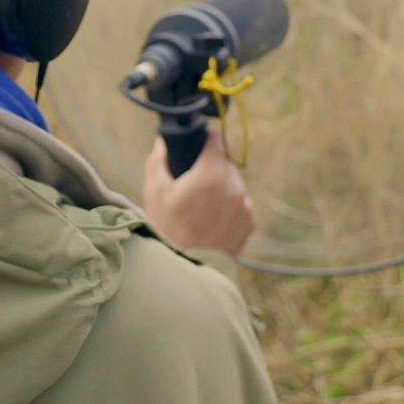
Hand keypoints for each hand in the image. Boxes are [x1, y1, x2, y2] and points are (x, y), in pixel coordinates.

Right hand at [142, 127, 253, 256]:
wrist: (186, 267)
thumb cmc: (166, 227)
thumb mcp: (154, 190)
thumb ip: (158, 159)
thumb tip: (163, 142)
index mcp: (210, 174)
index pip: (218, 139)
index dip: (207, 137)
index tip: (199, 142)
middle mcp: (233, 187)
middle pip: (226, 162)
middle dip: (211, 165)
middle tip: (193, 181)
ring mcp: (244, 206)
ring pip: (234, 183)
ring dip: (221, 186)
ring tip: (201, 205)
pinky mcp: (250, 222)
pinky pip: (240, 204)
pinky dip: (228, 206)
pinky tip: (211, 219)